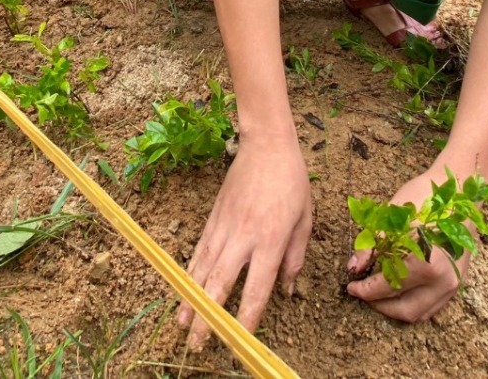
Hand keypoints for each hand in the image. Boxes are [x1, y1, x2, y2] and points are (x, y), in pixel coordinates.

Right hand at [178, 135, 311, 348]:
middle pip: (220, 284)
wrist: (266, 145)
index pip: (256, 287)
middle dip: (208, 317)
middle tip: (198, 343)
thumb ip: (295, 256)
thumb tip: (287, 289)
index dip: (247, 317)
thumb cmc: (291, 180)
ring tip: (182, 324)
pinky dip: (189, 272)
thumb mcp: (305, 219)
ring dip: (191, 299)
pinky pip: (199, 250)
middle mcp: (243, 236)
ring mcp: (224, 226)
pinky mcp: (213, 217)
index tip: (241, 339)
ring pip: (202, 269)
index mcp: (270, 239)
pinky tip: (183, 289)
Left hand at [346, 168, 470, 321]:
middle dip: (379, 305)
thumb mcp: (389, 220)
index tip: (351, 287)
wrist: (459, 191)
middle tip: (363, 291)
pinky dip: (413, 302)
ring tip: (379, 292)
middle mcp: (443, 281)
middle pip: (404, 310)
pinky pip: (433, 305)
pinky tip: (399, 289)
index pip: (387, 288)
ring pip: (420, 313)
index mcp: (426, 264)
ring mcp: (454, 284)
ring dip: (396, 307)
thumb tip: (353, 268)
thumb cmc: (423, 199)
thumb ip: (369, 247)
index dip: (364, 290)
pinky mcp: (459, 283)